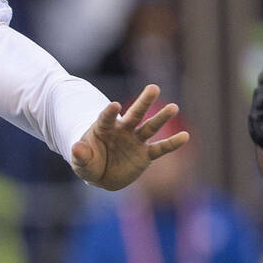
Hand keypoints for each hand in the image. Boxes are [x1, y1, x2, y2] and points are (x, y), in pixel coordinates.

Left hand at [70, 84, 189, 190]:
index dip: (109, 112)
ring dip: (161, 118)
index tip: (114, 105)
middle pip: (134, 114)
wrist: (102, 174)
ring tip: (174, 107)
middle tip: (154, 87)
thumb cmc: (89, 163)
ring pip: (149, 127)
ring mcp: (135, 141)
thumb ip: (80, 155)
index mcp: (103, 128)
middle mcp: (122, 130)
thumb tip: (76, 147)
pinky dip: (171, 144)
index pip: (106, 117)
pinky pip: (160, 148)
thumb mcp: (81, 162)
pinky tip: (185, 136)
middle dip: (143, 102)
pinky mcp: (145, 154)